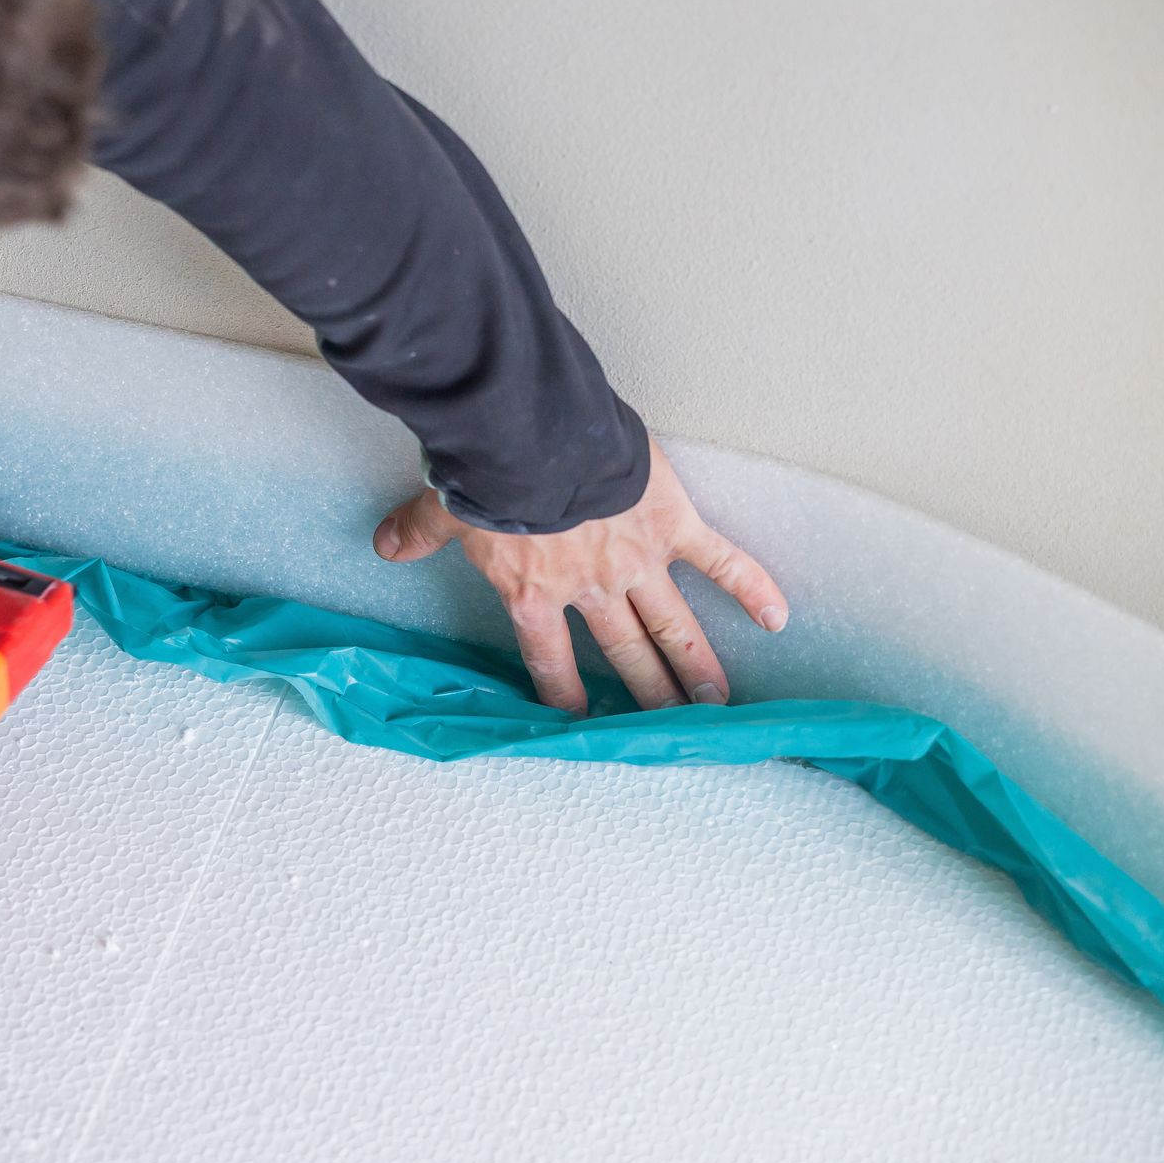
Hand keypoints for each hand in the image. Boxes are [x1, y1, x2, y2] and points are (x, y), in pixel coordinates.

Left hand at [374, 439, 787, 714]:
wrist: (532, 432)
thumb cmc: (487, 470)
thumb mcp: (444, 506)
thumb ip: (418, 532)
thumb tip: (385, 546)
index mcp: (533, 592)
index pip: (549, 659)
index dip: (563, 695)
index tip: (581, 723)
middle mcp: (590, 589)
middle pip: (623, 655)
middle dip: (649, 697)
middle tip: (675, 731)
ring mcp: (635, 561)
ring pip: (673, 626)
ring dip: (697, 667)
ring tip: (719, 704)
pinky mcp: (671, 523)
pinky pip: (719, 561)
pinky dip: (750, 587)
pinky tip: (778, 618)